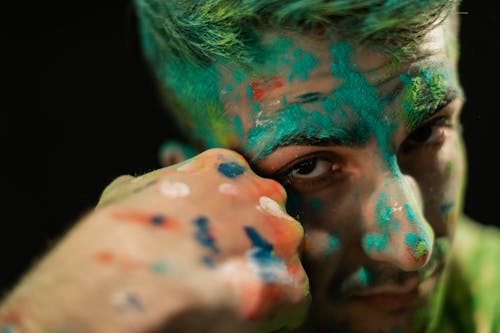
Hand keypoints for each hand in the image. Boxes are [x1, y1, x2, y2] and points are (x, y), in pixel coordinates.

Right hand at [1, 148, 309, 332]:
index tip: (209, 245)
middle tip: (218, 273)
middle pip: (270, 220)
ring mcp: (279, 236)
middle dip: (251, 246)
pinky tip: (235, 315)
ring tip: (224, 297)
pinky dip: (270, 311)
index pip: (243, 190)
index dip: (228, 223)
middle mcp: (261, 192)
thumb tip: (142, 186)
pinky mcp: (289, 282)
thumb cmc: (115, 240)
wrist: (122, 283)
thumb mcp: (124, 195)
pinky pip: (290, 297)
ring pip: (283, 258)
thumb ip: (149, 187)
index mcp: (224, 166)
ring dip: (261, 278)